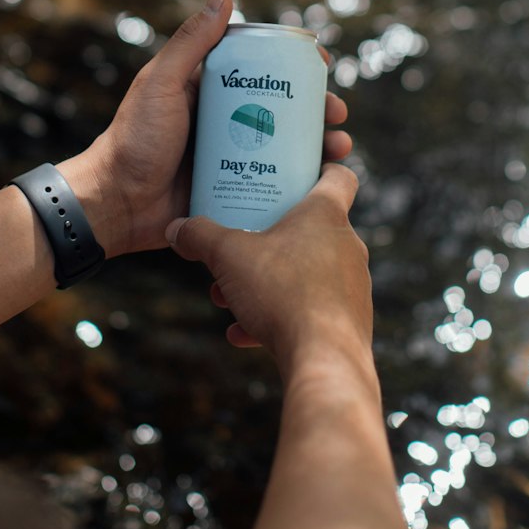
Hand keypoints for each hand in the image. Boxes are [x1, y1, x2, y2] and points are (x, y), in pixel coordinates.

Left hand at [60, 0, 352, 257]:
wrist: (115, 205)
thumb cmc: (132, 139)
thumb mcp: (161, 84)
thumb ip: (190, 43)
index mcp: (211, 89)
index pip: (264, 69)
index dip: (297, 65)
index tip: (323, 64)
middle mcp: (228, 120)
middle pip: (285, 108)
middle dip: (318, 109)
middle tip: (336, 113)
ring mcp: (235, 157)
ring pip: (288, 147)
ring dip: (320, 145)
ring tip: (338, 148)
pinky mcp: (236, 190)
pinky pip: (276, 183)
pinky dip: (303, 181)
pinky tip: (322, 184)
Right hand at [165, 163, 367, 377]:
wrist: (323, 359)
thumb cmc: (282, 292)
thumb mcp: (228, 256)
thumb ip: (200, 236)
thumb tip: (176, 229)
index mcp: (326, 215)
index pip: (340, 176)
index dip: (322, 169)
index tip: (298, 174)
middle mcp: (348, 245)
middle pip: (311, 229)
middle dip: (272, 238)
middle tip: (242, 245)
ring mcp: (352, 285)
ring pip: (306, 272)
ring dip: (269, 281)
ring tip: (231, 295)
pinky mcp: (350, 321)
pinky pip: (310, 309)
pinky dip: (279, 316)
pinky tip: (242, 332)